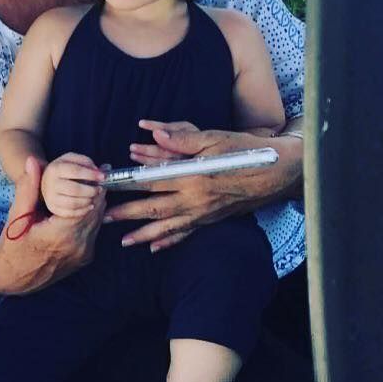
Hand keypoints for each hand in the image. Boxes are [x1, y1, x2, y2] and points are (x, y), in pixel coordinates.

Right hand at [0, 155, 103, 293]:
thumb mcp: (17, 216)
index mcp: (61, 235)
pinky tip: (84, 206)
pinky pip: (94, 232)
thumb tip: (33, 161)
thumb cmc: (13, 246)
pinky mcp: (85, 258)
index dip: (91, 185)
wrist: (13, 278)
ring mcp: (83, 255)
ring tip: (92, 185)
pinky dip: (91, 217)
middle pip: (97, 211)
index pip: (88, 204)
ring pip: (98, 222)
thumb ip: (28, 188)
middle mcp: (77, 247)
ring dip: (96, 203)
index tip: (91, 171)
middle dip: (97, 191)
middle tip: (96, 173)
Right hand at [41, 153, 104, 217]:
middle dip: (91, 190)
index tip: (103, 177)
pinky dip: (83, 210)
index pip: (75, 171)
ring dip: (88, 201)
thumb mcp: (72, 159)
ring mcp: (50, 197)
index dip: (91, 174)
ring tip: (94, 196)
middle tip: (99, 189)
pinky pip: (70, 213)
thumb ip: (86, 162)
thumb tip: (99, 171)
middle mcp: (50, 183)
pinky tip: (89, 205)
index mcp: (55, 169)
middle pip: (75, 190)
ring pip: (73, 203)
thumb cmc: (64, 169)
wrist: (47, 180)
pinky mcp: (53, 208)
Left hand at [105, 121, 303, 251]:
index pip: (151, 181)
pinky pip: (188, 234)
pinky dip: (170, 242)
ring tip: (122, 241)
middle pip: (154, 208)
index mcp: (192, 176)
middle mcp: (196, 199)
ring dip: (143, 234)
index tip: (106, 187)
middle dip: (126, 214)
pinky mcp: (213, 219)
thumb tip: (154, 133)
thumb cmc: (246, 151)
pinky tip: (156, 248)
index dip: (126, 184)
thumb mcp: (215, 138)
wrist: (279, 172)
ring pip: (168, 227)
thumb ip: (183, 138)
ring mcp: (205, 213)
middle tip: (103, 218)